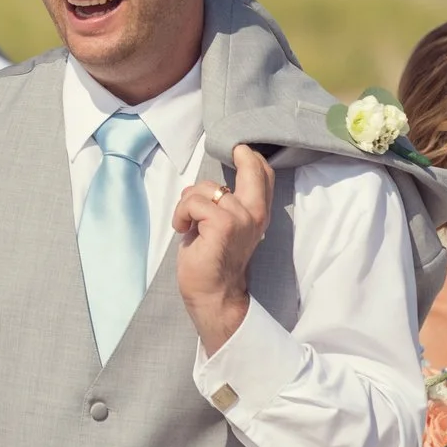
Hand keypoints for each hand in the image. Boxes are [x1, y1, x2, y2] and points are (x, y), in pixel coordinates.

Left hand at [173, 146, 273, 351]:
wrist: (213, 295)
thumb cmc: (212, 260)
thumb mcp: (223, 225)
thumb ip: (226, 204)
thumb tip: (209, 185)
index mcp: (257, 213)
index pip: (264, 174)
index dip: (251, 157)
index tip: (238, 150)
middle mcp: (255, 213)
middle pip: (252, 168)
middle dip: (240, 156)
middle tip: (232, 155)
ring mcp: (241, 218)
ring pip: (205, 187)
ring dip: (187, 202)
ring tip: (187, 222)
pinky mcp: (222, 225)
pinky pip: (193, 202)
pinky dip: (181, 213)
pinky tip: (182, 228)